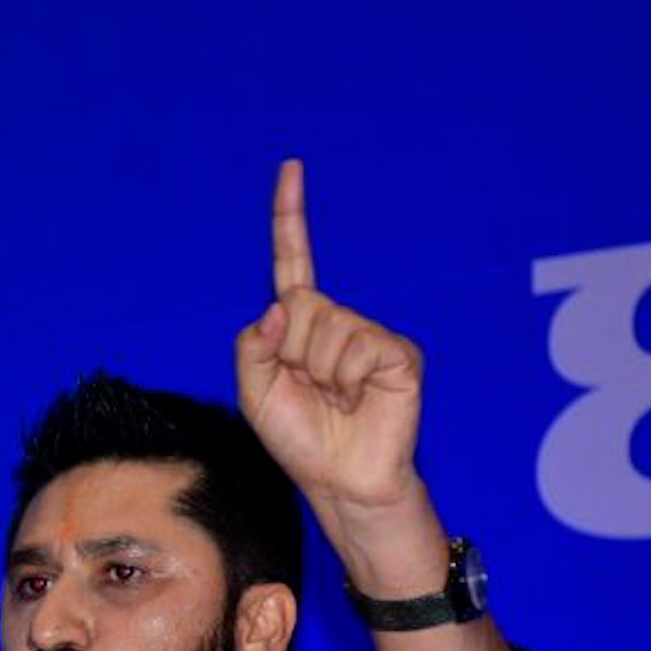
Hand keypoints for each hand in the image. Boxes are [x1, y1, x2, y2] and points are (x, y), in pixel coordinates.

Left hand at [236, 160, 422, 519]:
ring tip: (336, 401)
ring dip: (320, 373)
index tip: (290, 168)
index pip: (294, 263)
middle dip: (292, 354)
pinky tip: (359, 401)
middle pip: (299, 306)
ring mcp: (371, 336)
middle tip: (311, 392)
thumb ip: (252, 346)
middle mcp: (338, 322)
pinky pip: (357, 347)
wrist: (341, 482)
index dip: (290, 218)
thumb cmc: (301, 440)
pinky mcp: (398, 354)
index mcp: (301, 327)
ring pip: (325, 327)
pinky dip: (347, 379)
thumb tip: (284, 304)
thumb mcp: (255, 394)